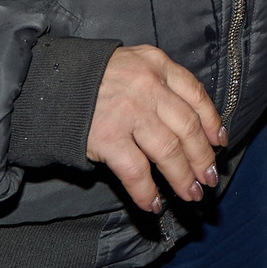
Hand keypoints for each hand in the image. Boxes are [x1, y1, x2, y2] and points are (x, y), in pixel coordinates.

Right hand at [86, 44, 225, 212]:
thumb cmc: (93, 76)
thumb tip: (191, 123)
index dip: (212, 122)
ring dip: (183, 177)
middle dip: (202, 157)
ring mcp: (128, 113)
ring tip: (190, 193)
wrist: (46, 83)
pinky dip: (148, 192)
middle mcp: (148, 87)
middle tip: (208, 178)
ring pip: (168, 151)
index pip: (197, 95)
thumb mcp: (133, 63)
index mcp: (158, 65)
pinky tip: (154, 204)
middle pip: (187, 127)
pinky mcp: (107, 138)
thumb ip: (160, 83)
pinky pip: (136, 172)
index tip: (219, 142)